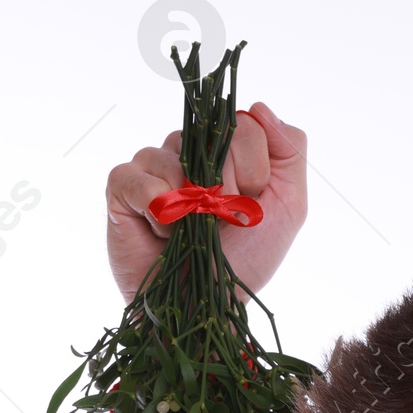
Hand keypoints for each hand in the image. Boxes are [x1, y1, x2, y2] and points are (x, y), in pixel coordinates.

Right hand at [105, 102, 307, 303]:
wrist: (208, 307)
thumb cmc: (246, 259)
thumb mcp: (289, 206)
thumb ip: (290, 151)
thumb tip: (259, 106)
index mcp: (227, 150)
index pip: (244, 124)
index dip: (253, 168)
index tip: (252, 204)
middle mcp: (189, 151)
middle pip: (210, 135)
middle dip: (227, 187)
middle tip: (220, 221)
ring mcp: (154, 166)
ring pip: (173, 154)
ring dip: (192, 204)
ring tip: (190, 231)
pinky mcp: (122, 188)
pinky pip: (138, 177)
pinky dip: (157, 210)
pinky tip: (162, 232)